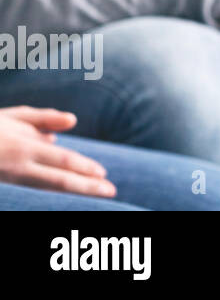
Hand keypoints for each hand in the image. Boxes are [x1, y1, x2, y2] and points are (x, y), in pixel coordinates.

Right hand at [0, 107, 115, 198]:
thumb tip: (72, 121)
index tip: (104, 173)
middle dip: (87, 188)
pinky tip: (72, 199)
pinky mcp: (8, 189)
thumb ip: (44, 118)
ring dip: (75, 196)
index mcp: (23, 148)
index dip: (84, 168)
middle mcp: (19, 168)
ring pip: (48, 192)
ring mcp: (12, 181)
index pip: (61, 161)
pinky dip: (55, 199)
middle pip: (58, 181)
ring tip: (98, 196)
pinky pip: (35, 195)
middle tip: (111, 192)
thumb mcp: (13, 117)